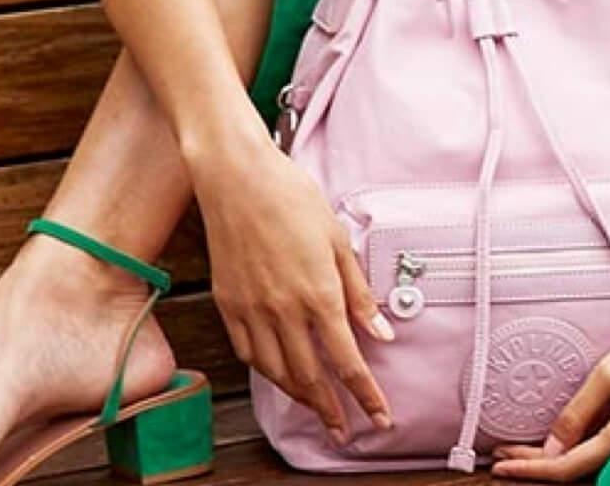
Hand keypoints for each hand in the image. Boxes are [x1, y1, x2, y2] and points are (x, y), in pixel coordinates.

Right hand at [196, 134, 393, 439]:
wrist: (236, 178)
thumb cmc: (293, 199)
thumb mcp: (339, 241)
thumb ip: (359, 292)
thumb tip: (381, 334)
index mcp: (319, 293)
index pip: (348, 361)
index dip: (366, 396)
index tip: (380, 418)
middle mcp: (284, 310)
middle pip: (311, 377)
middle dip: (333, 410)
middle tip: (348, 430)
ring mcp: (251, 309)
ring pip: (277, 372)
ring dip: (300, 397)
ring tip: (320, 410)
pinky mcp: (228, 304)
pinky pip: (249, 352)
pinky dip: (268, 372)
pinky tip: (280, 376)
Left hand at [491, 299, 609, 479]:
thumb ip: (579, 410)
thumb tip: (552, 447)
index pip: (568, 466)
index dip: (531, 469)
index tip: (501, 464)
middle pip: (576, 468)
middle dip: (537, 464)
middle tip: (504, 455)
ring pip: (588, 459)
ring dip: (555, 455)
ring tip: (524, 448)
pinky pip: (603, 445)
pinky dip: (576, 443)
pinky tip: (562, 436)